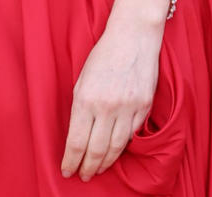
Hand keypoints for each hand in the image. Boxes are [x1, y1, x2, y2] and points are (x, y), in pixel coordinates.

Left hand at [60, 19, 161, 181]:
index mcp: (86, 99)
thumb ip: (80, 108)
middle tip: (84, 175)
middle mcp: (106, 106)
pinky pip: (132, 134)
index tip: (67, 171)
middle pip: (96, 151)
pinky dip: (122, 145)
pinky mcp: (144, 106)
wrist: (133, 35)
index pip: (76, 143)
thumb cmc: (104, 55)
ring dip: (105, 163)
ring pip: (115, 148)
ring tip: (98, 169)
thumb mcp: (82, 79)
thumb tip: (78, 138)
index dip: (71, 162)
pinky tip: (115, 150)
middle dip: (88, 168)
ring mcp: (127, 107)